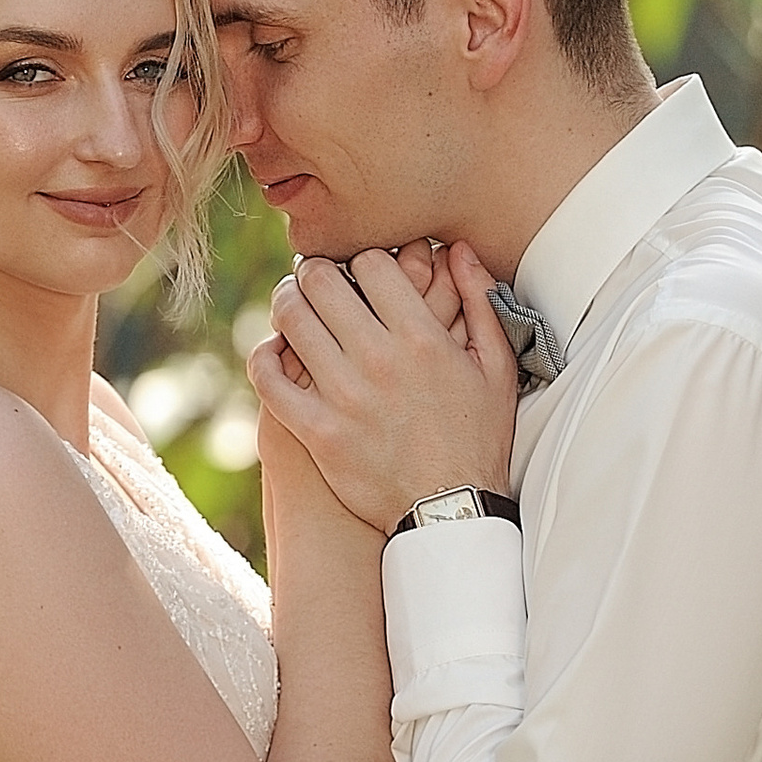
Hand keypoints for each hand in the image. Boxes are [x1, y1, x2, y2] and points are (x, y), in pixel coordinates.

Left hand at [249, 241, 517, 532]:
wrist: (450, 512)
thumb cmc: (477, 438)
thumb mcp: (496, 367)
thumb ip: (480, 302)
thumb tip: (458, 249)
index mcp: (422, 337)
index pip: (371, 264)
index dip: (361, 260)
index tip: (358, 271)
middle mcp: (378, 359)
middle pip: (321, 282)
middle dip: (314, 272)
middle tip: (315, 280)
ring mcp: (343, 396)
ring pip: (291, 320)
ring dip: (286, 304)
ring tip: (293, 307)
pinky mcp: (317, 431)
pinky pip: (269, 379)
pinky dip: (264, 357)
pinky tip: (274, 352)